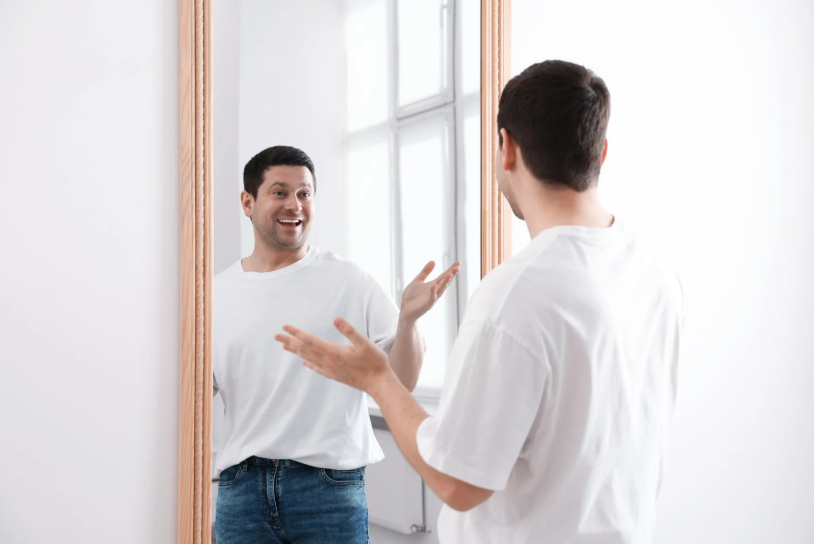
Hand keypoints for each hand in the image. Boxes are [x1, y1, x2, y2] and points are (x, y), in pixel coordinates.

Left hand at [274, 318, 392, 393]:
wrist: (378, 383)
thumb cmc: (374, 362)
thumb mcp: (365, 343)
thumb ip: (350, 331)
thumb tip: (336, 319)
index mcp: (333, 352)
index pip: (310, 340)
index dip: (296, 333)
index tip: (285, 327)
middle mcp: (328, 361)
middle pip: (305, 350)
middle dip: (290, 341)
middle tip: (276, 336)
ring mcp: (330, 370)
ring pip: (308, 358)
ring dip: (296, 351)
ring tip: (285, 346)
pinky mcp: (334, 375)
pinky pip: (317, 368)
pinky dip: (309, 364)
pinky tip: (304, 362)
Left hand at [400, 261, 460, 322]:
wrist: (405, 311)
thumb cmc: (411, 297)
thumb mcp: (418, 281)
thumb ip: (425, 272)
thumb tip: (434, 261)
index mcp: (433, 285)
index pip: (444, 276)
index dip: (451, 269)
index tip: (458, 262)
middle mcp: (434, 291)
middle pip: (444, 282)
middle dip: (451, 275)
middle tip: (458, 267)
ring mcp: (431, 299)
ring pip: (440, 290)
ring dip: (445, 282)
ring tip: (450, 274)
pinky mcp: (426, 305)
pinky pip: (431, 298)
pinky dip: (433, 292)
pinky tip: (433, 285)